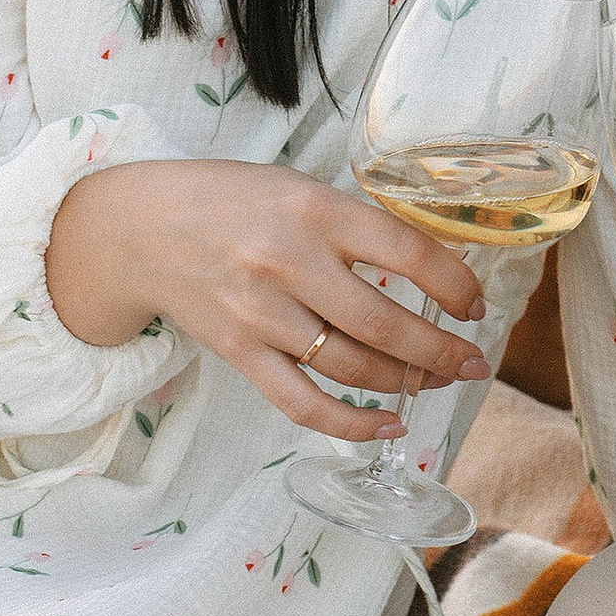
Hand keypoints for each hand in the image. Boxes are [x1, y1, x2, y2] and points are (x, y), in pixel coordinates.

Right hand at [47, 159, 489, 440]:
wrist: (140, 228)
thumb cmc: (230, 202)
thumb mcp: (298, 189)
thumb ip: (355, 226)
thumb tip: (430, 269)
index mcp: (316, 210)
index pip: (408, 253)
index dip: (455, 286)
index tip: (475, 306)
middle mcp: (291, 262)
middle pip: (387, 324)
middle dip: (443, 351)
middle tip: (474, 362)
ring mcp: (263, 313)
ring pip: (354, 366)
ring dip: (408, 382)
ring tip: (437, 381)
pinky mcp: (240, 353)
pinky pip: (303, 403)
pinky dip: (352, 423)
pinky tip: (388, 426)